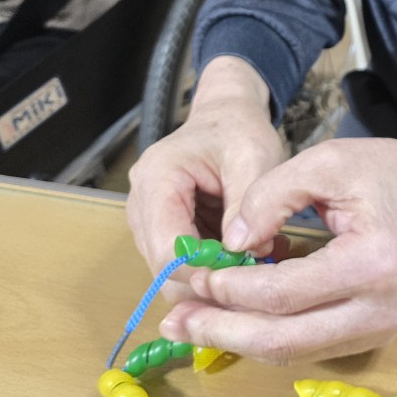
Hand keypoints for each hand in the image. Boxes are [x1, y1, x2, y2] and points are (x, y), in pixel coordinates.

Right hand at [126, 56, 284, 302]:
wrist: (227, 117)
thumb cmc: (237, 130)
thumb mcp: (253, 156)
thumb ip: (247, 201)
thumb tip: (245, 251)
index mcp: (156, 180)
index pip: (167, 249)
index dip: (204, 271)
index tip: (245, 274)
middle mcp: (142, 205)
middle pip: (164, 269)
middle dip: (209, 280)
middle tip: (255, 277)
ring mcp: (148, 222)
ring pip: (172, 274)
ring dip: (213, 277)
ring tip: (254, 262)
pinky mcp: (162, 232)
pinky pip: (183, 267)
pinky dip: (213, 270)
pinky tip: (244, 258)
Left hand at [156, 127, 396, 362]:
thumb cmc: (389, 171)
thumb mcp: (328, 161)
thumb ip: (272, 194)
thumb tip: (228, 242)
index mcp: (372, 264)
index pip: (283, 293)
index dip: (230, 289)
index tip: (192, 273)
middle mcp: (380, 311)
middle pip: (284, 340)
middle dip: (221, 331)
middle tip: (173, 319)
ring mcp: (379, 331)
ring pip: (292, 353)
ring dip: (236, 340)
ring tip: (188, 324)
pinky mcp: (372, 336)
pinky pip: (307, 346)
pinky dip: (264, 336)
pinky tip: (229, 322)